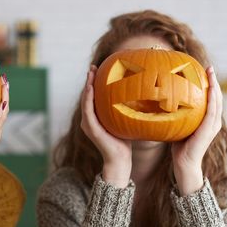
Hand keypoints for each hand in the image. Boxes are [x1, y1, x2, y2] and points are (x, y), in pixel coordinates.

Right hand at [81, 65, 131, 187]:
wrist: (120, 160)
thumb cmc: (125, 141)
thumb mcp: (125, 120)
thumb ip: (125, 109)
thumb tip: (141, 93)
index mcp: (95, 117)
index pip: (93, 96)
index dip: (94, 82)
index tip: (99, 69)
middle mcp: (88, 119)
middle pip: (87, 95)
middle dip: (89, 80)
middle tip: (94, 66)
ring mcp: (88, 124)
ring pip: (85, 100)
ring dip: (87, 85)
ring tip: (91, 73)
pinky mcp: (90, 128)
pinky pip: (87, 110)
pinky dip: (88, 98)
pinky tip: (91, 87)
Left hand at [171, 66, 222, 194]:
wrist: (184, 164)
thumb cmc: (178, 146)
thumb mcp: (177, 125)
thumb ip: (176, 114)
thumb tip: (161, 101)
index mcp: (207, 120)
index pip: (211, 99)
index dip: (209, 84)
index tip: (204, 71)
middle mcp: (213, 121)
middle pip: (217, 96)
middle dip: (214, 81)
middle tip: (209, 67)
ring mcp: (213, 125)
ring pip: (217, 101)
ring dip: (215, 85)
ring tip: (211, 72)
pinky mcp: (209, 129)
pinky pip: (212, 110)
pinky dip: (212, 98)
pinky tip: (209, 88)